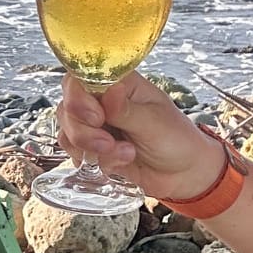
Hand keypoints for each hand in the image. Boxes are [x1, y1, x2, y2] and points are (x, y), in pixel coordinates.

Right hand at [54, 72, 225, 200]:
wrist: (184, 174)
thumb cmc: (177, 140)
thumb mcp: (155, 123)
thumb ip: (127, 110)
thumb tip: (109, 90)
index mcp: (120, 84)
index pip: (81, 78)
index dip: (79, 97)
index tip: (97, 117)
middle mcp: (103, 101)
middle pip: (68, 106)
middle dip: (84, 130)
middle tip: (109, 143)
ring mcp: (96, 125)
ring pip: (67, 130)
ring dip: (90, 148)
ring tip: (125, 154)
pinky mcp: (93, 148)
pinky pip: (74, 152)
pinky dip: (92, 161)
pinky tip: (117, 164)